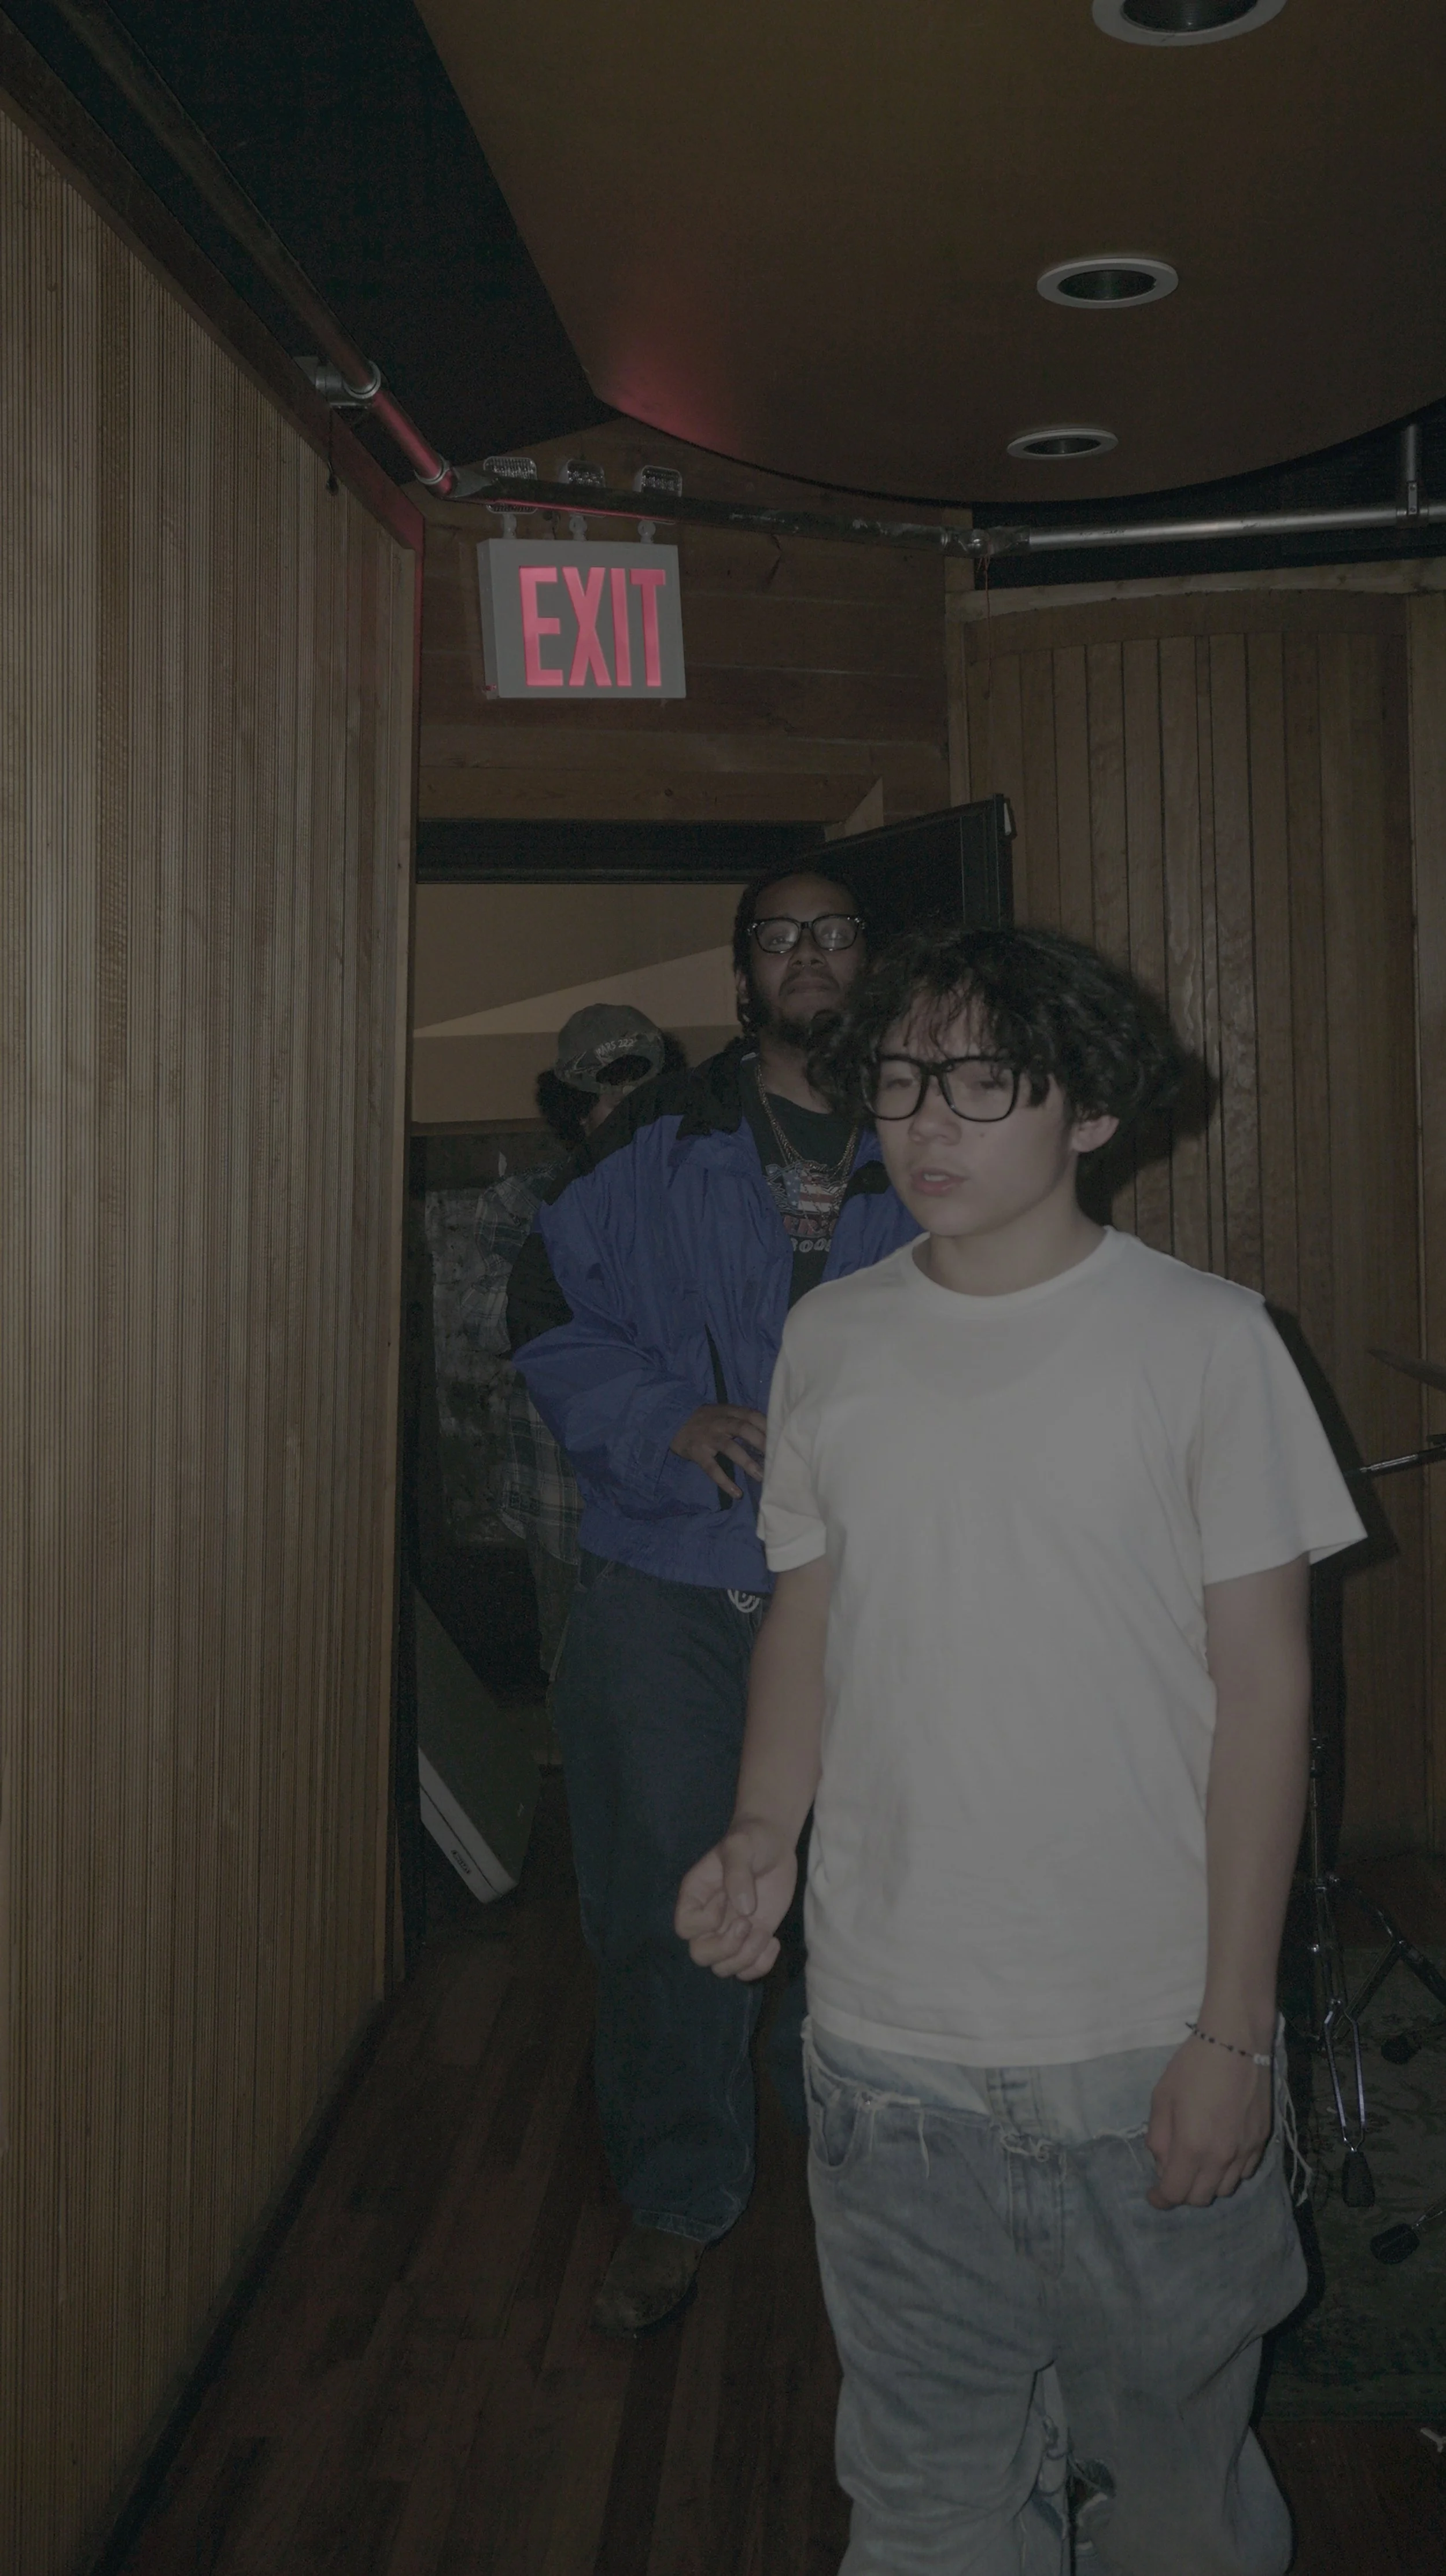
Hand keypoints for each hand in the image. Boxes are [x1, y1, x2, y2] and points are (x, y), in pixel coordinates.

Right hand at [670, 1402, 768, 1498]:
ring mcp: (707, 1437)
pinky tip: (737, 1493)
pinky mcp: (698, 1453)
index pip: (751, 1415)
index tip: (782, 1437)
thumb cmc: (705, 1420)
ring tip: (761, 1476)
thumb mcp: (722, 1413)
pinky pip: (712, 1468)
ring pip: (729, 1447)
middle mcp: (719, 1422)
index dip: (767, 1425)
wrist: (673, 1422)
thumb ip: (742, 1419)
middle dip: (761, 1442)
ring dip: (747, 1462)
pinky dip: (724, 1481)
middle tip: (777, 1456)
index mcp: (728, 1412)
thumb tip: (770, 1432)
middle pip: (743, 1429)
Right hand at [675, 1819, 797, 1979]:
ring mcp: (730, 1933)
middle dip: (726, 1947)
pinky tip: (773, 1941)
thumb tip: (743, 1910)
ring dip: (746, 1956)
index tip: (725, 1898)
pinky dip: (761, 1965)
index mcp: (695, 1897)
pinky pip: (747, 1971)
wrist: (774, 1844)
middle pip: (700, 1955)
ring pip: (723, 1969)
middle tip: (747, 1923)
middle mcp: (708, 1920)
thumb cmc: (751, 1841)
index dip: (706, 1921)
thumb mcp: (740, 1847)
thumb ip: (737, 1873)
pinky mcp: (752, 1940)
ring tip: (762, 1931)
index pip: (685, 1927)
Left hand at [1144, 2036, 1271, 2208]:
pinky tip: (1221, 2151)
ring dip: (1207, 2183)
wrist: (1236, 2043)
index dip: (1161, 2198)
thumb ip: (1159, 2136)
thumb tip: (1162, 2163)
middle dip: (1182, 2192)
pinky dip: (1229, 2171)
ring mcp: (1246, 2151)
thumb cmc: (1192, 2066)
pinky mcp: (1262, 2141)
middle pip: (1200, 2198)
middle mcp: (1222, 2157)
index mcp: (1192, 2146)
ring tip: (1198, 2160)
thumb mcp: (1162, 2097)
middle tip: (1174, 2172)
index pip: (1175, 2192)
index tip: (1153, 2195)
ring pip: (1225, 2189)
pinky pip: (1244, 2172)